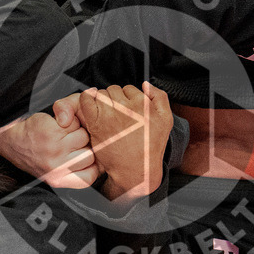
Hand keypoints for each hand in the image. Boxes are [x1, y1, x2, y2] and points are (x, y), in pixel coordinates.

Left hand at [0, 108, 98, 188]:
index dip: (93, 164)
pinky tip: (58, 124)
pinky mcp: (52, 133)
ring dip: (77, 131)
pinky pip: (75, 123)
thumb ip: (80, 172)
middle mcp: (59, 169)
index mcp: (61, 181)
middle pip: (92, 154)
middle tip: (69, 143)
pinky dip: (69, 120)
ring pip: (85, 137)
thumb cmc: (39, 153)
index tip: (84, 156)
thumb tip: (103, 166)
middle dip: (84, 145)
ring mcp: (55, 150)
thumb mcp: (57, 171)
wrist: (13, 139)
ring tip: (63, 133)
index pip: (92, 176)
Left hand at [76, 82, 172, 200]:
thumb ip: (160, 97)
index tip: (128, 109)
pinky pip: (86, 100)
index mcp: (143, 105)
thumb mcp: (166, 120)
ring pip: (102, 94)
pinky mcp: (96, 123)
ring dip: (102, 101)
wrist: (136, 169)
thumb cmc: (150, 146)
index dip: (128, 98)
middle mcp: (127, 108)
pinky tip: (92, 106)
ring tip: (107, 114)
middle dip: (115, 99)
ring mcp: (110, 115)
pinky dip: (87, 99)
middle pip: (115, 89)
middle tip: (118, 114)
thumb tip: (146, 84)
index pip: (130, 88)